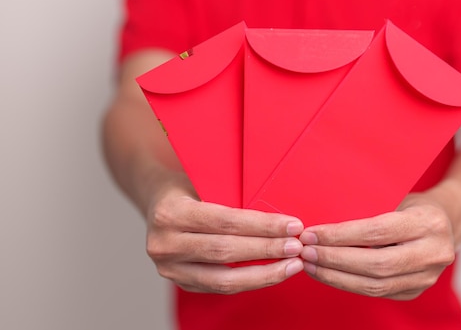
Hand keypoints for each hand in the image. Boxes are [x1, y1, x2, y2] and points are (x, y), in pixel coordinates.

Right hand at [144, 175, 304, 293]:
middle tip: (297, 246)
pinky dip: (250, 281)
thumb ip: (232, 195)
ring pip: (224, 279)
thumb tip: (280, 212)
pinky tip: (272, 273)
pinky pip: (220, 287)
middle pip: (226, 252)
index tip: (293, 225)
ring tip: (292, 265)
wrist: (157, 200)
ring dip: (264, 274)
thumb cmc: (188, 185)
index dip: (263, 226)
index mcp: (170, 213)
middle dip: (268, 250)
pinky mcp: (179, 282)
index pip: (226, 222)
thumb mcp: (204, 179)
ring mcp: (169, 268)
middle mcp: (164, 244)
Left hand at [298, 192, 454, 299]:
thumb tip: (323, 222)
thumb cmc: (414, 205)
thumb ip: (369, 209)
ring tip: (311, 264)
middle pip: (376, 264)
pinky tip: (328, 273)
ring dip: (336, 276)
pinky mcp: (416, 291)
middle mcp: (434, 253)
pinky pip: (377, 293)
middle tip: (306, 251)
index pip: (377, 232)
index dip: (341, 235)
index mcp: (429, 223)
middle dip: (334, 259)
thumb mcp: (397, 196)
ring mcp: (427, 277)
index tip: (312, 233)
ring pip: (375, 285)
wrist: (447, 222)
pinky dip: (348, 284)